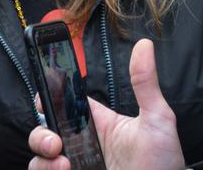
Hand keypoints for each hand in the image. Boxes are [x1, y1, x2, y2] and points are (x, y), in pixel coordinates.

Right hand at [27, 39, 184, 169]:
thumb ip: (145, 83)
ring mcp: (76, 165)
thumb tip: (144, 45)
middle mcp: (82, 144)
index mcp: (98, 122)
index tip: (43, 97)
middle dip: (41, 134)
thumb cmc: (162, 162)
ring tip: (64, 164)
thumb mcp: (157, 119)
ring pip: (40, 158)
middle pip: (45, 131)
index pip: (64, 104)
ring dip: (43, 158)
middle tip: (55, 141)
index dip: (48, 98)